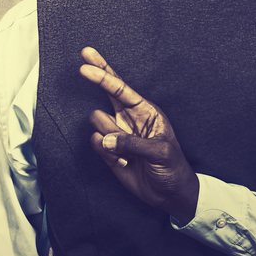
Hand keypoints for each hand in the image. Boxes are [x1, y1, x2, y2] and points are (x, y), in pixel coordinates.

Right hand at [79, 47, 198, 224]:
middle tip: (82, 64)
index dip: (104, 74)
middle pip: (106, 92)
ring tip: (127, 152)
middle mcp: (128, 119)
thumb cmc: (172, 167)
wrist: (170, 195)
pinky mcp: (108, 151)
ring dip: (109, 135)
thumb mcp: (161, 153)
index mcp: (145, 112)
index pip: (121, 88)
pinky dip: (106, 152)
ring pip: (97, 122)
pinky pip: (96, 143)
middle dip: (96, 76)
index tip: (87, 60)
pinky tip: (121, 161)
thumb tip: (106, 139)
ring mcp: (117, 134)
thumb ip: (133, 144)